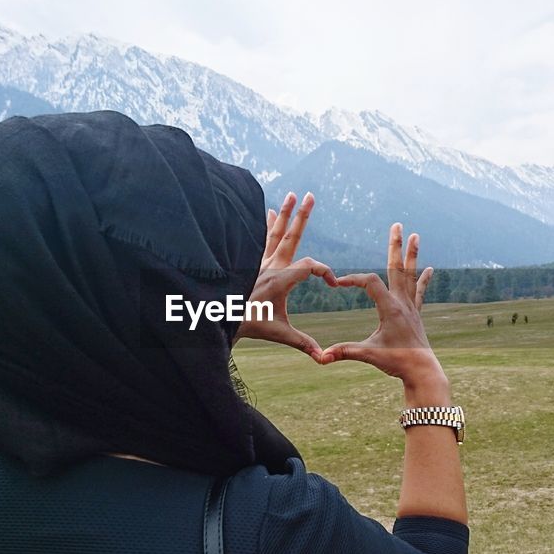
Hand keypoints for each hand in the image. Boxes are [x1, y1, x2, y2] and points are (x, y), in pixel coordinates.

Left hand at [235, 192, 336, 360]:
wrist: (221, 318)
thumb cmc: (251, 324)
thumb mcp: (280, 334)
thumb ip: (303, 343)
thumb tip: (323, 358)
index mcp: (281, 279)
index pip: (310, 266)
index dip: (324, 271)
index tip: (332, 283)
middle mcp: (270, 265)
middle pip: (291, 236)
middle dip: (302, 216)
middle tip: (311, 196)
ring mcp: (260, 262)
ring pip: (274, 233)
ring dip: (285, 214)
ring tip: (291, 195)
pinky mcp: (252, 263)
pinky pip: (261, 239)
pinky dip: (267, 225)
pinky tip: (269, 212)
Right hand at [319, 224, 447, 401]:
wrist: (421, 371)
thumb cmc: (396, 362)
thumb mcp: (367, 354)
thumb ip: (344, 352)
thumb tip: (321, 357)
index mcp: (389, 308)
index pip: (369, 282)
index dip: (352, 279)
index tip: (338, 283)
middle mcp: (402, 303)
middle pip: (397, 267)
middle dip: (396, 246)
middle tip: (397, 225)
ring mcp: (411, 307)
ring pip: (411, 275)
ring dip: (412, 255)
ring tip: (415, 235)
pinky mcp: (415, 314)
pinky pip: (419, 291)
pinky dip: (423, 279)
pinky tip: (430, 268)